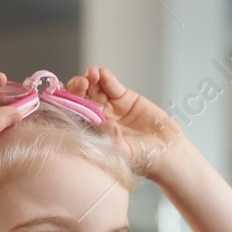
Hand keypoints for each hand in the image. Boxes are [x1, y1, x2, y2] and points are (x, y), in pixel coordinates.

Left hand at [65, 66, 185, 178]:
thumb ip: (112, 138)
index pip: (74, 114)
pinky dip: (106, 78)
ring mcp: (111, 106)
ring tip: (92, 74)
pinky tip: (102, 73)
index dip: (67, 102)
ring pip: (95, 88)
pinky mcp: (126, 98)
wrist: (167, 152)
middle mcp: (98, 117)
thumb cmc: (142, 158)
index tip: (64, 94)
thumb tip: (104, 123)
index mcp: (92, 132)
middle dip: (78, 88)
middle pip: (82, 98)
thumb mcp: (122, 152)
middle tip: (81, 83)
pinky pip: (112, 85)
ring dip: (90, 78)